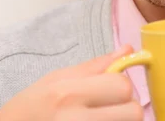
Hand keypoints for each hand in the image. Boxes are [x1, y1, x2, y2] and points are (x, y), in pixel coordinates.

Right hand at [0, 45, 142, 120]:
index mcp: (69, 93)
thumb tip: (128, 50)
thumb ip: (94, 66)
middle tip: (110, 108)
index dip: (122, 86)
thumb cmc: (30, 107)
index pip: (122, 86)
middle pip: (133, 112)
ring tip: (102, 117)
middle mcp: (76, 120)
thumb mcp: (56, 79)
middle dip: (127, 108)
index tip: (110, 89)